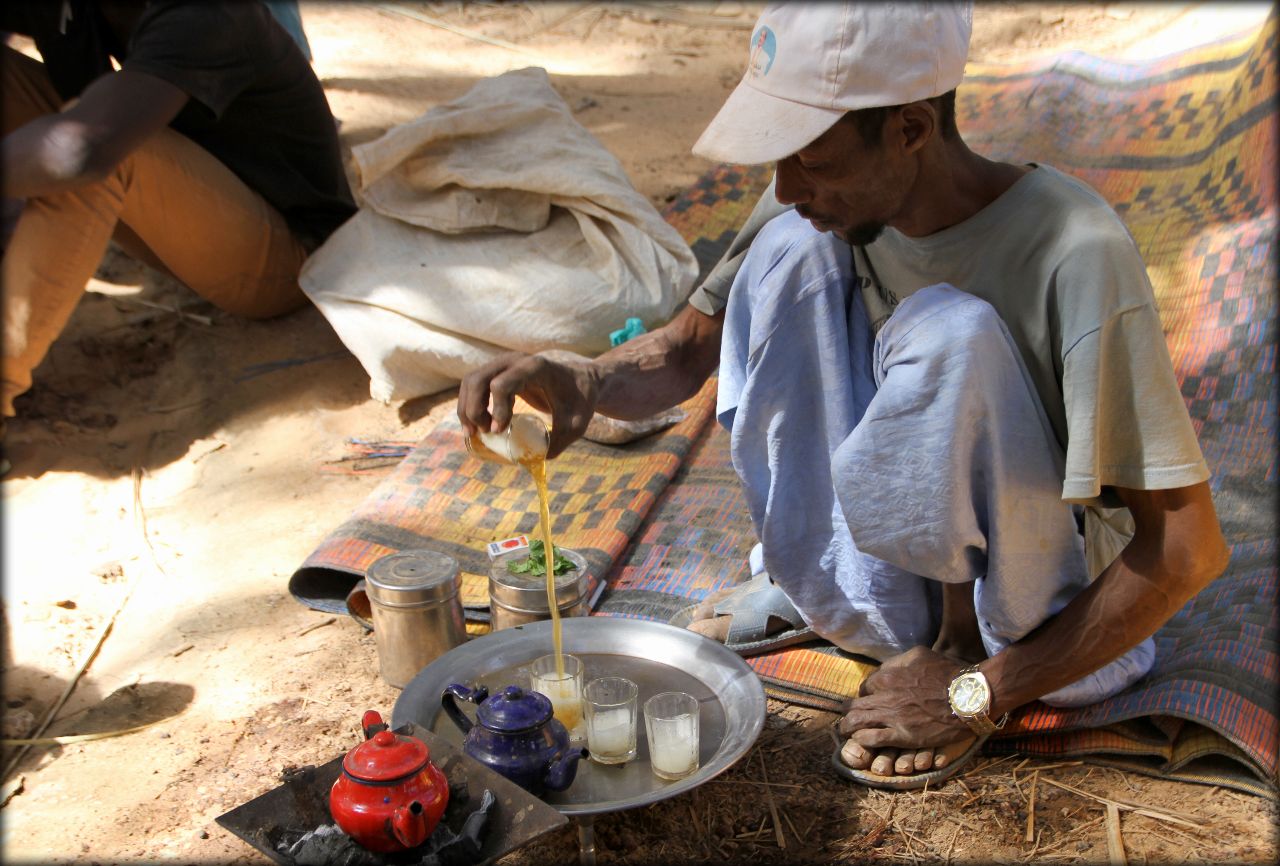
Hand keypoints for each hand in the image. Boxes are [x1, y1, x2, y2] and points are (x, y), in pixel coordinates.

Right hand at [457, 352, 597, 457]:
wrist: (581, 381)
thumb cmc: (579, 401)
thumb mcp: (575, 425)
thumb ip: (557, 443)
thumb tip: (532, 460)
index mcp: (535, 367)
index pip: (502, 384)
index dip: (496, 409)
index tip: (500, 431)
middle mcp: (515, 360)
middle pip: (478, 380)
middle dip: (474, 409)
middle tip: (484, 434)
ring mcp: (505, 363)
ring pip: (471, 381)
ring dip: (467, 407)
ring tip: (475, 433)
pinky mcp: (499, 371)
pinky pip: (474, 384)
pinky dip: (470, 404)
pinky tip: (478, 425)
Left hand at [837, 646, 970, 750]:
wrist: (969, 697)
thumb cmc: (948, 673)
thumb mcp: (920, 655)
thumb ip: (898, 661)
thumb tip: (886, 668)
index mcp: (888, 676)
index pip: (865, 687)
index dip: (865, 695)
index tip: (868, 701)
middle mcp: (885, 696)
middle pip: (855, 705)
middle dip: (848, 712)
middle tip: (847, 718)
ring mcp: (892, 716)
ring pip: (857, 722)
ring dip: (848, 727)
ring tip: (846, 732)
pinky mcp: (902, 735)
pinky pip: (871, 739)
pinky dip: (862, 740)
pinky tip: (861, 741)